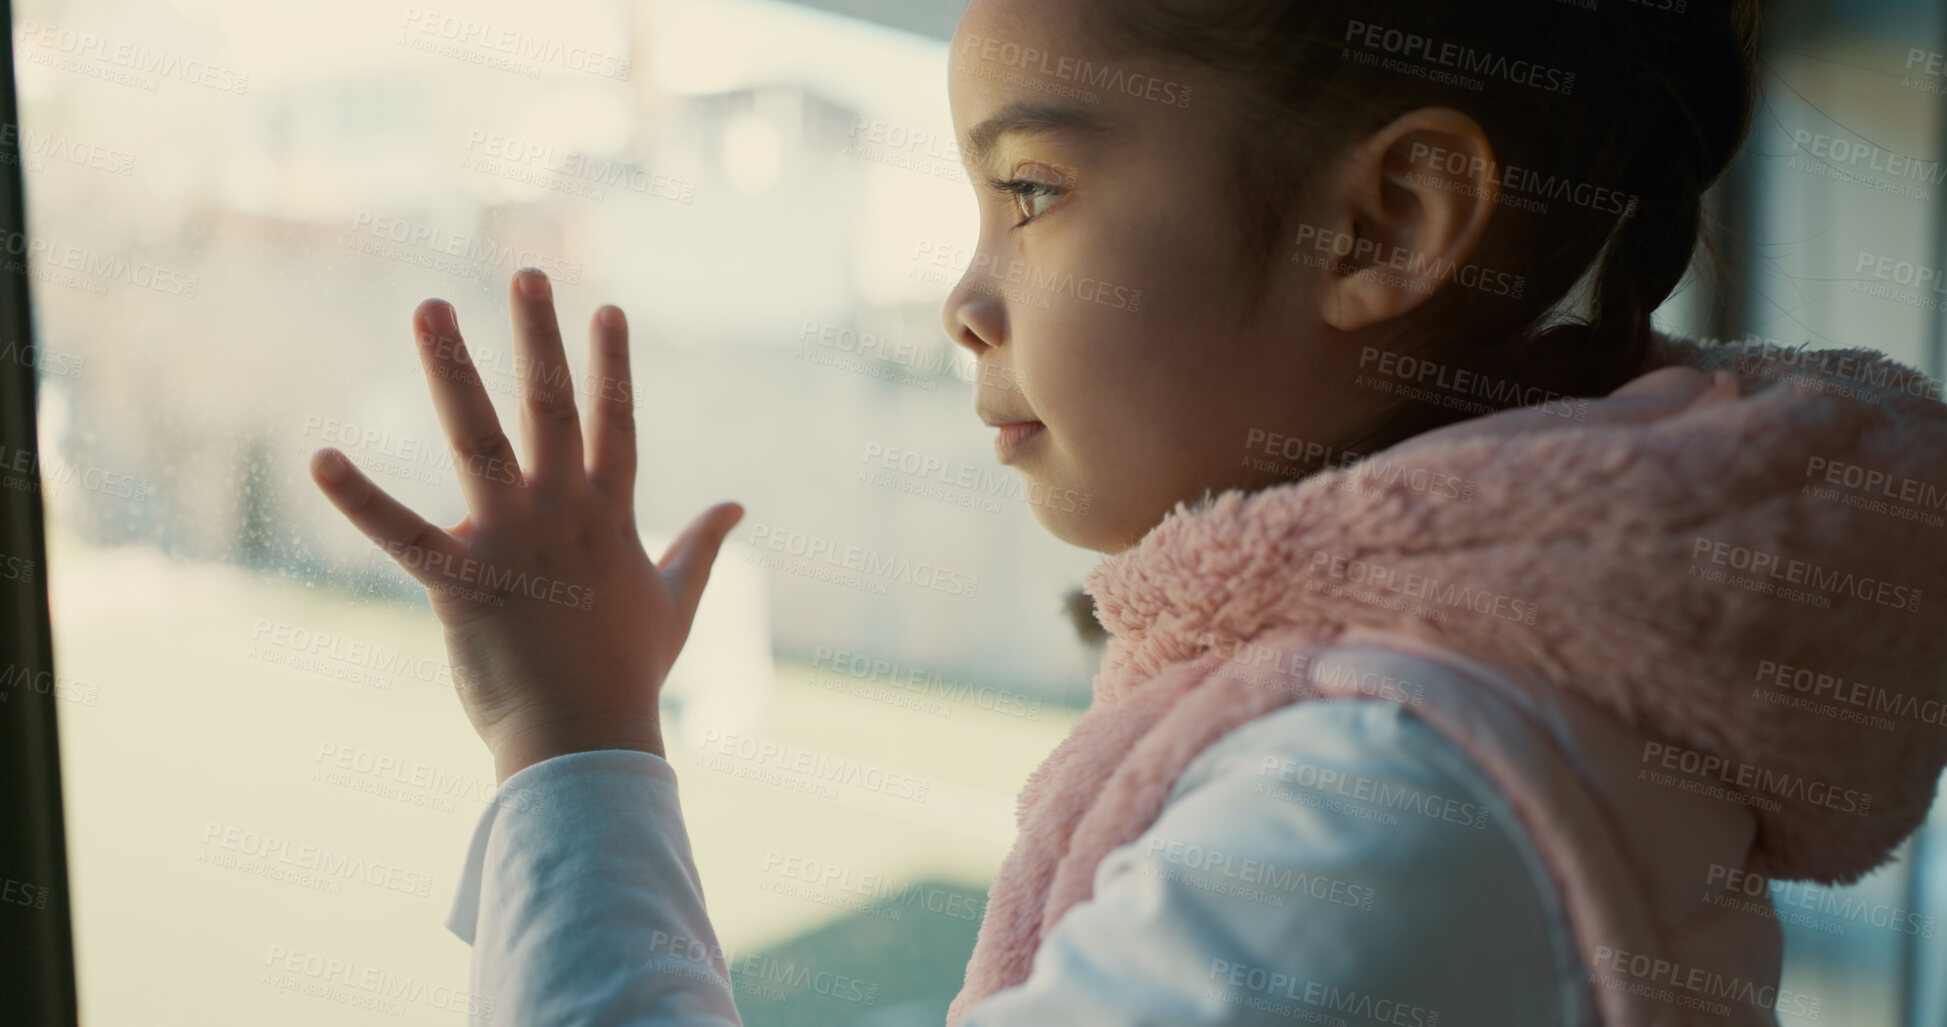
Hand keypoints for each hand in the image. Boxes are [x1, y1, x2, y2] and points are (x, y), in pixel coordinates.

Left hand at [309, 268, 745, 784]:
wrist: (588, 739)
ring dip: (453, 369)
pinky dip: (361, 499)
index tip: (606, 309)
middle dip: (539, 338)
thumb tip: (738, 507)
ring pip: (479, 439)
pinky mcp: (463, 582)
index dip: (612, 366)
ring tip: (432, 308)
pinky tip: (323, 459)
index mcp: (612, 517)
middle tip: (527, 273)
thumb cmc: (630, 674)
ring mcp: (514, 541)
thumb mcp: (677, 601)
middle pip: (552, 408)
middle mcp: (566, 513)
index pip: (617, 424)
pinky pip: (403, 533)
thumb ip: (703, 546)